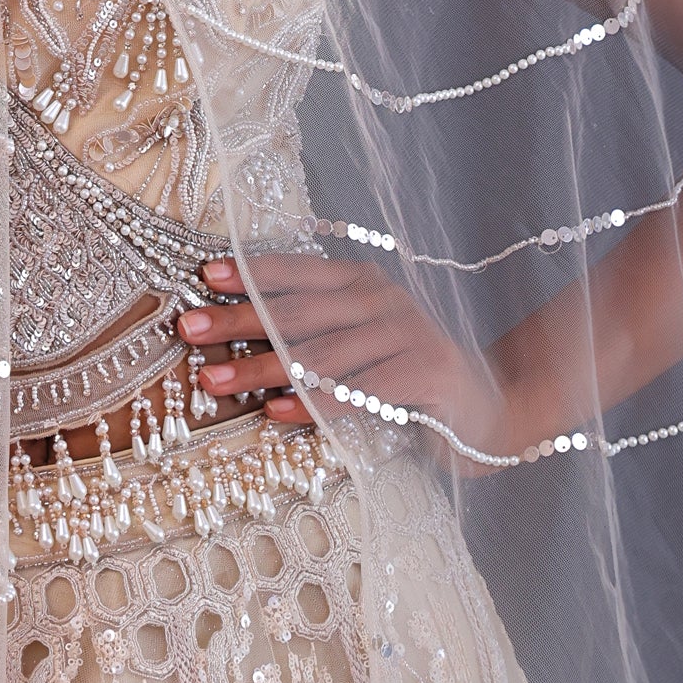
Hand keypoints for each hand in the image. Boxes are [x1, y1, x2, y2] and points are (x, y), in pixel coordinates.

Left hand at [177, 253, 516, 474]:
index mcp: (363, 283)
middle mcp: (383, 300)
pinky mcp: (425, 376)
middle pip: (298, 310)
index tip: (203, 277)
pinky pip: (357, 392)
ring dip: (262, 368)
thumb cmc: (411, 378)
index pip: (298, 272)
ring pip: (320, 353)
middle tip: (188, 330)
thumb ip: (314, 332)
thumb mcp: (362, 344)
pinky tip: (278, 410)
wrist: (494, 410)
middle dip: (238, 320)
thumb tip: (238, 334)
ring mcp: (407, 335)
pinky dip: (314, 402)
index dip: (250, 273)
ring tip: (214, 382)